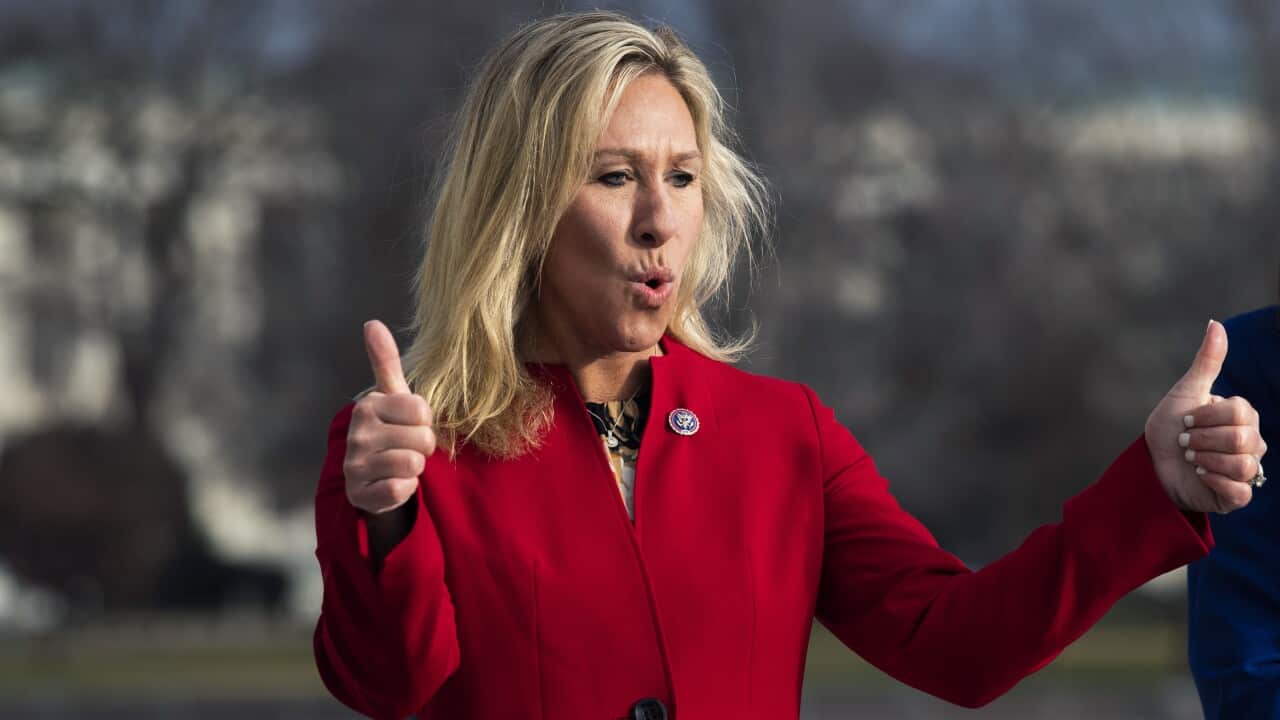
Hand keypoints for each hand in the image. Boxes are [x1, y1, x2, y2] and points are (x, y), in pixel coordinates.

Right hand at [343, 319, 436, 514]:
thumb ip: (385, 362)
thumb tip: (372, 323)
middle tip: (407, 448)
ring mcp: (355, 465)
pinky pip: (402, 489)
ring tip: (400, 464)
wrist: (372, 478)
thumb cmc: (391, 431)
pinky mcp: (360, 494)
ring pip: (413, 464)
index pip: (422, 411)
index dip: (425, 422)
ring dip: (415, 468)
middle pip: (422, 439)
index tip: (411, 425)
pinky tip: (392, 483)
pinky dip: (405, 489)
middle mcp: (356, 434)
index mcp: (367, 406)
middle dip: (422, 447)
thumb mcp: (392, 397)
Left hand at [1145, 320, 1265, 513]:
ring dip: (1205, 460)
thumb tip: (1216, 323)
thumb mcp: (1185, 393)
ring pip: (1242, 464)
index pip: (1239, 412)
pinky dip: (1212, 481)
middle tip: (1186, 442)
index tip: (1185, 421)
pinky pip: (1240, 491)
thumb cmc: (1170, 428)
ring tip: (1191, 459)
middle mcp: (1252, 443)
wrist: (1150, 464)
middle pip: (1241, 438)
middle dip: (1201, 439)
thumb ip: (1206, 362)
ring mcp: (1247, 470)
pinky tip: (1199, 475)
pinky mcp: (1237, 496)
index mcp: (1244, 417)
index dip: (1205, 417)